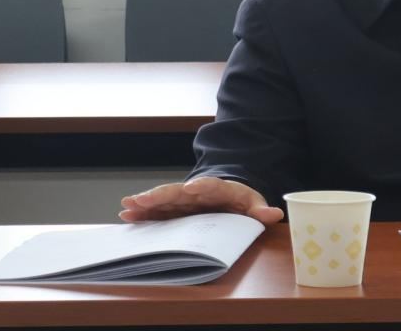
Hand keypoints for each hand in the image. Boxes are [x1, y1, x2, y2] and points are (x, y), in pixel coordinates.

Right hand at [119, 176, 283, 224]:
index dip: (202, 186)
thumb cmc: (241, 202)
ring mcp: (184, 199)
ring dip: (145, 202)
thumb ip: (261, 210)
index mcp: (220, 189)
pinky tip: (126, 214)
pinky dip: (143, 211)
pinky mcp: (175, 207)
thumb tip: (275, 214)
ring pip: (163, 199)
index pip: (211, 185)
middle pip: (178, 191)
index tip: (192, 188)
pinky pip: (157, 209)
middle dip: (161, 195)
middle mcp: (197, 192)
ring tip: (127, 206)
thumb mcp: (253, 204)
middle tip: (143, 199)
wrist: (230, 196)